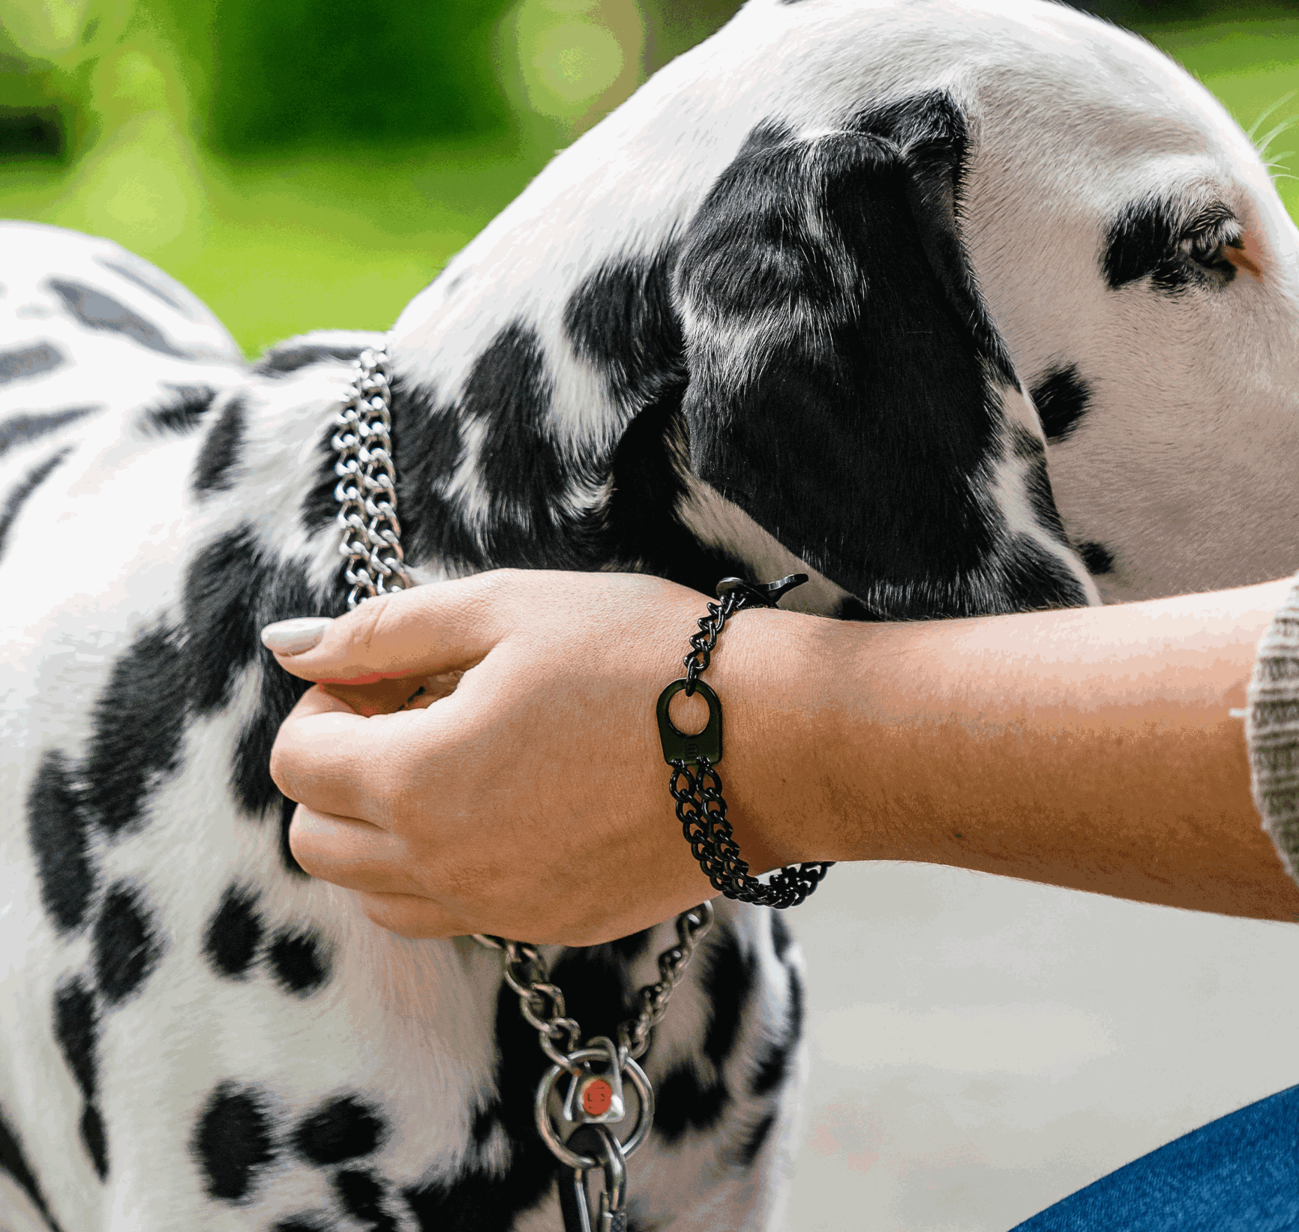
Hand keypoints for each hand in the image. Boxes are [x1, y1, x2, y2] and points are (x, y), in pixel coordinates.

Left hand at [266, 572, 832, 945]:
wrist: (772, 742)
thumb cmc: (644, 657)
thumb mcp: (507, 608)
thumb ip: (384, 630)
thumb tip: (290, 644)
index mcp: (415, 782)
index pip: (293, 763)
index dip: (326, 702)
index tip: (389, 670)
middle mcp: (442, 868)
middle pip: (316, 841)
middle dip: (341, 771)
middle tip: (419, 709)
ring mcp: (500, 909)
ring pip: (377, 894)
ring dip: (384, 828)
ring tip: (464, 757)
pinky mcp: (554, 927)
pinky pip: (456, 913)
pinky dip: (447, 864)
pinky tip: (517, 799)